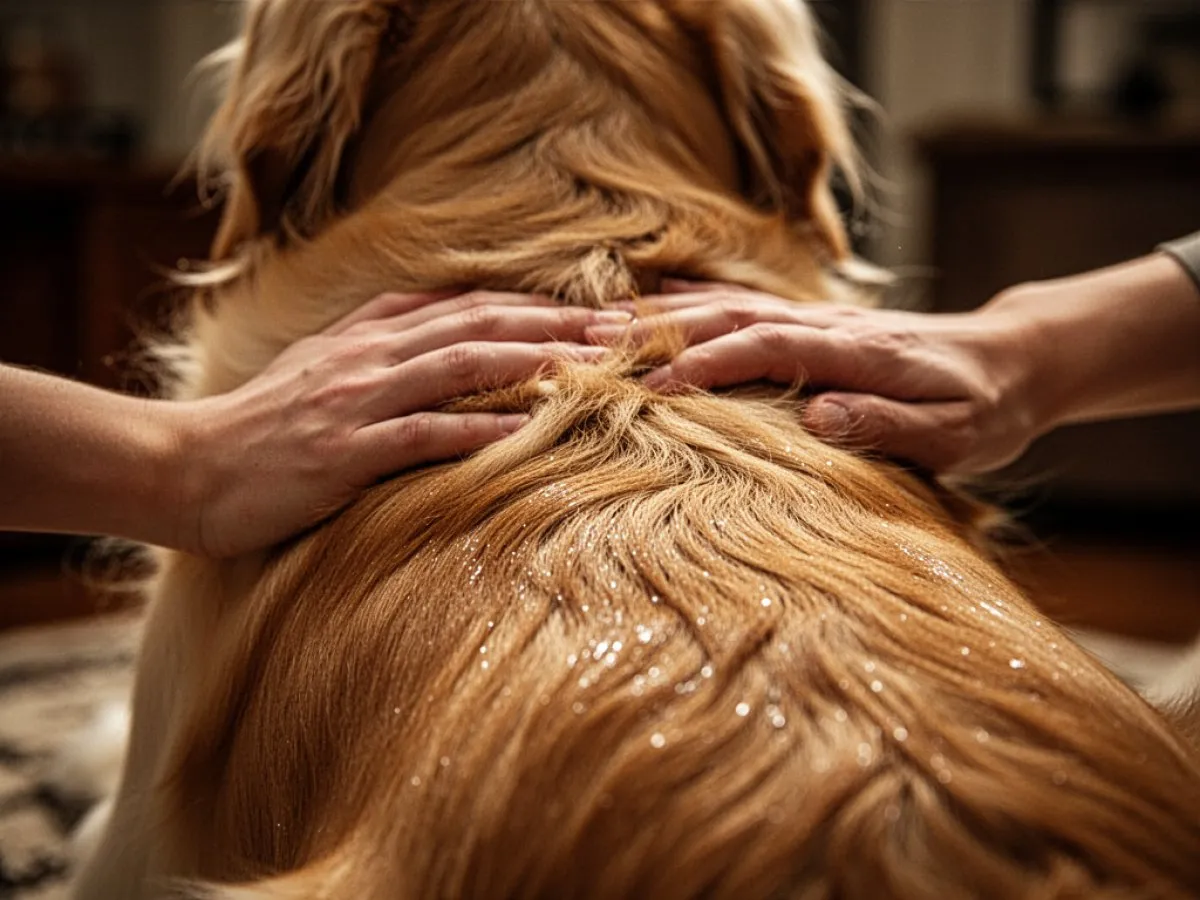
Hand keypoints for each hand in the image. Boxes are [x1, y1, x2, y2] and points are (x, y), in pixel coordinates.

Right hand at [173, 290, 622, 555]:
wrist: (187, 467)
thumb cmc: (263, 426)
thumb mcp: (325, 367)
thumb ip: (385, 346)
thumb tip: (452, 334)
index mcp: (370, 334)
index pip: (471, 306)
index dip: (540, 307)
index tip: (599, 313)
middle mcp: (371, 356)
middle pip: (481, 324)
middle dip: (559, 324)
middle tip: (626, 330)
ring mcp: (358, 401)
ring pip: (461, 365)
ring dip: (536, 362)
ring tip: (597, 367)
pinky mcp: (344, 453)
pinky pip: (422, 433)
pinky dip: (477, 428)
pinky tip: (527, 429)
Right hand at [585, 281, 1042, 473]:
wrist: (1014, 359)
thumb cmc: (986, 407)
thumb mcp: (955, 434)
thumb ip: (888, 423)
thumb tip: (816, 418)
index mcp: (861, 352)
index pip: (767, 347)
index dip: (706, 364)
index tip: (651, 389)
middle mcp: (832, 324)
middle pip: (732, 314)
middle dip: (660, 331)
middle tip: (593, 347)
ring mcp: (822, 319)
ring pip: (731, 305)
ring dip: (666, 315)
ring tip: (601, 327)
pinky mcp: (818, 323)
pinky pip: (747, 305)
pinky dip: (696, 300)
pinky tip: (657, 304)